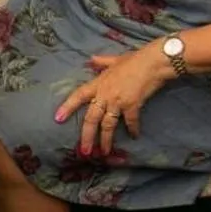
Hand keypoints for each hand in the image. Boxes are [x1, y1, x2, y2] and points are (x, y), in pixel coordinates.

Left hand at [54, 43, 173, 155]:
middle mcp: (104, 94)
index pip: (78, 96)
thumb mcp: (115, 59)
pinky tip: (134, 136)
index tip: (57, 119)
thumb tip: (91, 59)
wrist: (153, 62)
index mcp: (98, 83)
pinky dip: (132, 129)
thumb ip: (102, 62)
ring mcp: (117, 101)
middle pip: (91, 118)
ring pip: (107, 125)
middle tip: (84, 151)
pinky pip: (130, 122)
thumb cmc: (135, 59)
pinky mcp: (132, 106)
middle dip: (87, 136)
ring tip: (105, 152)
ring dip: (106, 140)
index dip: (67, 107)